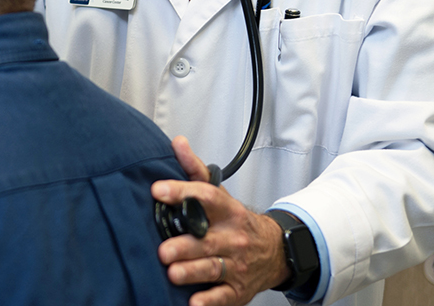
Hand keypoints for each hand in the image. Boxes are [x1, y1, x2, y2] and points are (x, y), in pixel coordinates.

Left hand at [153, 136, 289, 305]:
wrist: (275, 250)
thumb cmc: (236, 222)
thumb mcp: (220, 194)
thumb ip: (195, 169)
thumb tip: (177, 143)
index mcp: (227, 211)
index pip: (205, 197)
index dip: (182, 192)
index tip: (158, 190)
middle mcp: (232, 238)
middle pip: (207, 240)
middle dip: (185, 246)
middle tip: (163, 249)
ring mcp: (235, 265)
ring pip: (213, 268)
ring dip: (193, 271)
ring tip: (173, 273)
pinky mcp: (237, 289)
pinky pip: (223, 297)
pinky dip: (210, 301)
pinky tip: (195, 303)